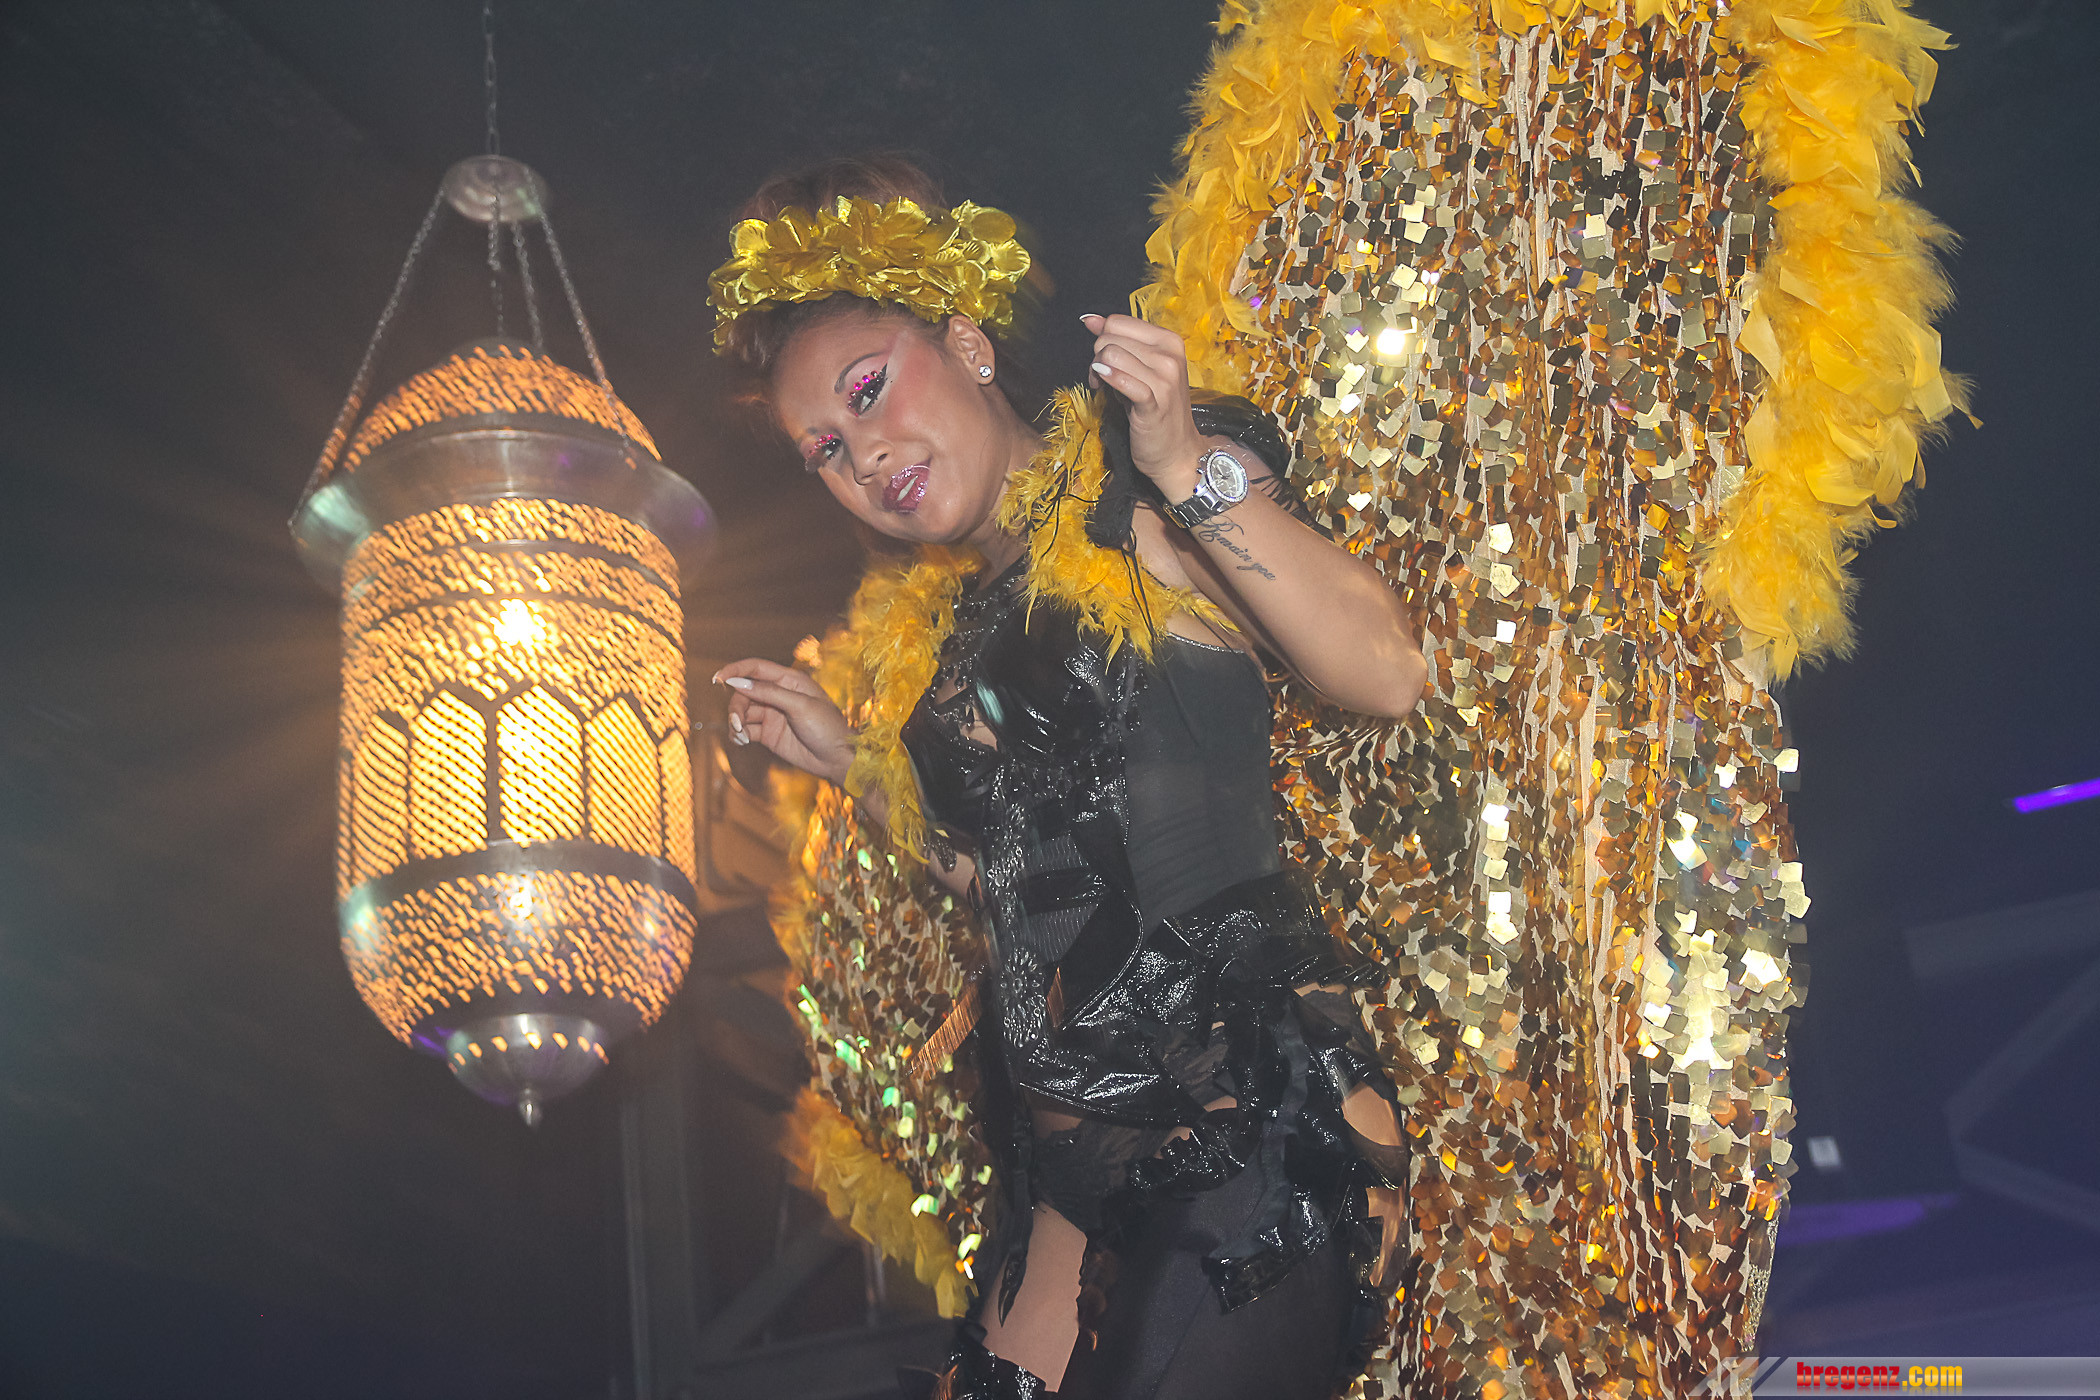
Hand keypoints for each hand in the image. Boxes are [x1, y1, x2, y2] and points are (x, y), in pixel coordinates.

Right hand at [712, 658, 854, 784]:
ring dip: (736, 722)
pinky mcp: (768, 733)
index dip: (735, 670)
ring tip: (741, 735)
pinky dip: (739, 734)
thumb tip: (739, 683)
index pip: (756, 668)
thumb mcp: (800, 706)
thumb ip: (769, 693)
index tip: (718, 679)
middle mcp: (779, 694)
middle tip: (737, 723)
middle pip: (745, 692)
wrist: (837, 760)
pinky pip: (746, 730)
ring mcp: (773, 714)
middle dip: (736, 706)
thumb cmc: (827, 728)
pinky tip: (742, 741)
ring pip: (743, 711)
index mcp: (790, 681)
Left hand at [1082, 312, 1205, 496]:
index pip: (1117, 321)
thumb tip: (1089, 319)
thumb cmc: (1155, 408)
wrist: (1176, 451)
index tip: (1105, 361)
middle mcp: (1170, 355)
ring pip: (1110, 354)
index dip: (1103, 339)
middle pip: (1110, 337)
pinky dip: (1107, 380)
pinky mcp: (1154, 401)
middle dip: (1097, 356)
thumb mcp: (1139, 368)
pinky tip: (1103, 389)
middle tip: (1102, 378)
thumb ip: (1117, 342)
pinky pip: (1120, 379)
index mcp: (1169, 340)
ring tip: (1103, 387)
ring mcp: (1165, 378)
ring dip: (1097, 371)